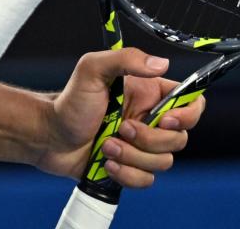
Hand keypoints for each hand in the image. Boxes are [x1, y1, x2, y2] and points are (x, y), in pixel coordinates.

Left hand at [35, 48, 205, 188]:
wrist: (48, 137)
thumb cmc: (68, 101)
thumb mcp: (92, 69)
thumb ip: (126, 59)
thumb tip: (162, 63)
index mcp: (149, 94)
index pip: (191, 103)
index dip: (187, 115)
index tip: (164, 119)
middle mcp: (150, 120)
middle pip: (179, 138)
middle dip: (150, 139)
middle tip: (122, 128)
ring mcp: (141, 146)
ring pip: (163, 162)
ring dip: (133, 156)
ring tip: (106, 145)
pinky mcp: (131, 167)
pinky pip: (147, 180)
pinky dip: (127, 173)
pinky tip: (106, 162)